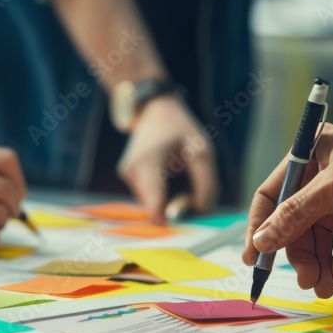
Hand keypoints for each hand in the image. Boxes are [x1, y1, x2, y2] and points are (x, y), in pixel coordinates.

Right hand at [118, 96, 217, 223]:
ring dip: (168, 199)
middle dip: (175, 208)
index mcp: (148, 163)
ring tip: (179, 174)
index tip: (188, 221)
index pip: (155, 207)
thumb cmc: (180, 129)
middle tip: (192, 192)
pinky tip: (167, 175)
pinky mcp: (128, 177)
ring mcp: (127, 175)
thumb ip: (206, 184)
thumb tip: (201, 212)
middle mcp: (132, 172)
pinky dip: (161, 193)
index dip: (172, 221)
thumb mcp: (202, 152)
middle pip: (156, 208)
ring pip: (152, 203)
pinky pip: (148, 196)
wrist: (154, 111)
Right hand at [242, 121, 332, 297]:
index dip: (259, 228)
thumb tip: (261, 242)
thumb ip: (297, 214)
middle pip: (295, 224)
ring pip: (320, 238)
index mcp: (309, 158)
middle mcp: (323, 178)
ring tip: (322, 287)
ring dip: (318, 263)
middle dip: (298, 254)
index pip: (271, 197)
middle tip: (305, 280)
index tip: (253, 260)